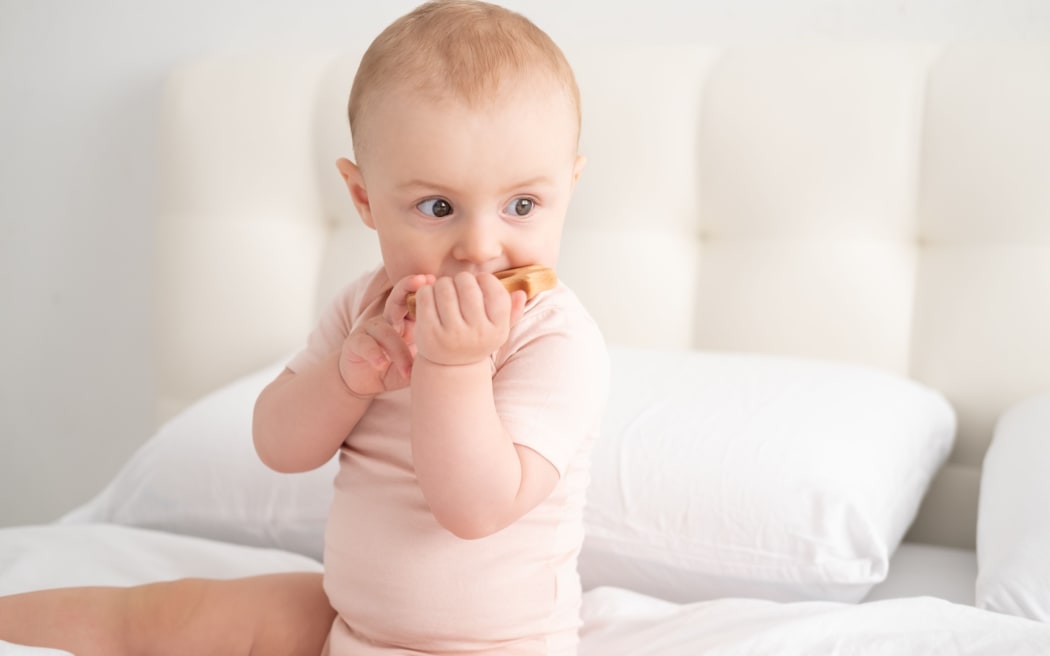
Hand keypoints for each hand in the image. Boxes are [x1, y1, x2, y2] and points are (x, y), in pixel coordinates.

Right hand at [338, 274, 433, 396]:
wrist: (364, 380)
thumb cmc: (394, 368)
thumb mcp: (416, 359)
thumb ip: (431, 350)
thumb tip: (460, 349)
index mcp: (406, 321)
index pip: (416, 301)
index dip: (425, 291)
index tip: (436, 280)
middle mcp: (388, 320)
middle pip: (397, 299)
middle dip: (408, 288)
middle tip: (422, 281)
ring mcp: (370, 329)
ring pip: (384, 329)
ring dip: (398, 350)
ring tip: (409, 368)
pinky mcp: (355, 343)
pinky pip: (365, 344)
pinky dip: (374, 354)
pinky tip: (381, 364)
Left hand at [412, 272, 526, 365]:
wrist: (450, 367)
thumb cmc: (476, 340)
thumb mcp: (497, 330)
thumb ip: (512, 312)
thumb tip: (521, 293)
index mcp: (497, 330)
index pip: (495, 291)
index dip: (486, 280)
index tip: (479, 283)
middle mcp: (476, 333)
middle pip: (468, 285)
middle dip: (462, 280)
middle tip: (458, 285)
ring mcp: (451, 334)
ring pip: (444, 287)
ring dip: (443, 284)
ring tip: (445, 291)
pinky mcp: (428, 332)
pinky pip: (425, 296)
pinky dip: (426, 291)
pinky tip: (431, 297)